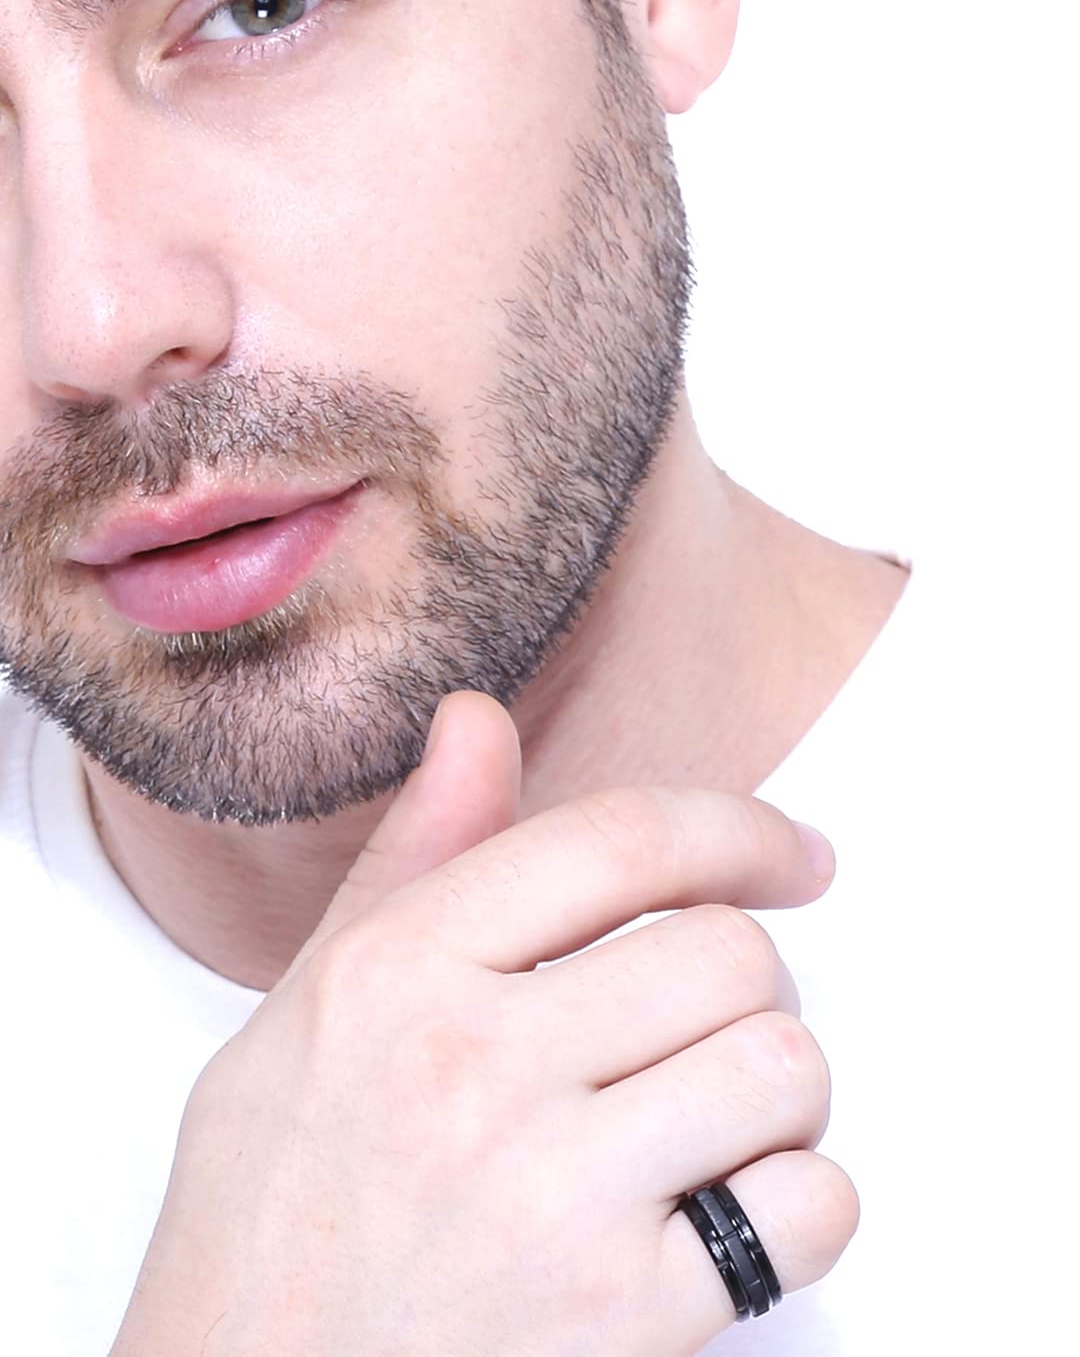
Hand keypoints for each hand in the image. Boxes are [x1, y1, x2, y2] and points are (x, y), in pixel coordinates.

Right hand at [111, 692, 857, 1356]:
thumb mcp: (315, 1000)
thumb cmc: (277, 1205)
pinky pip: (807, 1207)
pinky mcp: (622, 1317)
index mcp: (400, 970)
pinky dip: (798, 1201)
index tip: (792, 855)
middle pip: (728, 951)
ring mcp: (552, 1197)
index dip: (738, 830)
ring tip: (707, 1119)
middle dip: (743, 982)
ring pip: (782, 1066)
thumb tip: (477, 719)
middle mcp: (475, 1069)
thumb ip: (414, 855)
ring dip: (775, 1089)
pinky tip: (723, 1212)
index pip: (623, 841)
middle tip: (699, 1026)